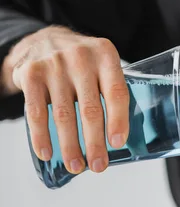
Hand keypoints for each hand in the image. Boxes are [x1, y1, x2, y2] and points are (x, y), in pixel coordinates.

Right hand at [8, 26, 128, 173]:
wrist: (44, 40)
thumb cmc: (81, 64)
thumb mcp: (102, 65)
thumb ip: (112, 92)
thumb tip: (121, 140)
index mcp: (105, 55)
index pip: (116, 92)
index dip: (118, 120)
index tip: (117, 144)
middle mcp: (81, 57)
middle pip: (90, 109)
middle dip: (95, 143)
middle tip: (98, 166)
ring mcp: (54, 65)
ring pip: (64, 115)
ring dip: (70, 146)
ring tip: (75, 166)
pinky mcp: (31, 74)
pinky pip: (36, 112)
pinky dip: (41, 136)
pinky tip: (47, 153)